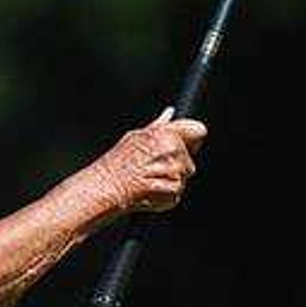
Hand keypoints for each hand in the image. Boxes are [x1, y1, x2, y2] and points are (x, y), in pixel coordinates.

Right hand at [90, 107, 207, 214]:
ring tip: (150, 178)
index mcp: (165, 133)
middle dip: (176, 164)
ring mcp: (175, 171)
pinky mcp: (174, 190)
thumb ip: (158, 125)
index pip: (198, 129)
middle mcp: (172, 150)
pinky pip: (177, 191)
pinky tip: (151, 189)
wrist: (108, 185)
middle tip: (154, 167)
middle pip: (189, 158)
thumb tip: (169, 113)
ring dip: (170, 180)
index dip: (192, 138)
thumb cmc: (118, 162)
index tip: (185, 144)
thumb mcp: (135, 137)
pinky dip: (167, 193)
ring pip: (183, 176)